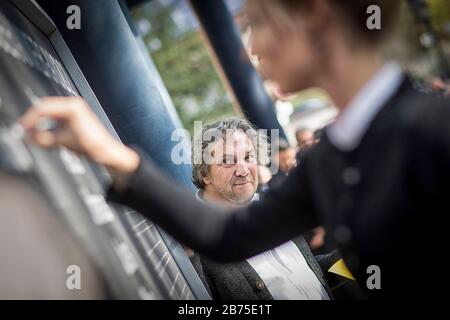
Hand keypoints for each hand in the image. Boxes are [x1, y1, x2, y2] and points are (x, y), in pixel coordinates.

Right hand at [20, 96, 139, 173]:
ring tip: (37, 135)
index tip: (23, 128)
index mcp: (72, 106)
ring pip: (51, 114)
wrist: (107, 151)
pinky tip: (48, 135)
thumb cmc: (93, 145)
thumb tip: (30, 136)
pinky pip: (57, 118)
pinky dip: (50, 126)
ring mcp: (76, 110)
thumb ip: (43, 138)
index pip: (43, 108)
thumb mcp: (62, 142)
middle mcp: (74, 105)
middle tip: (26, 132)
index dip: (30, 119)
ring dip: (42, 124)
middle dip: (35, 121)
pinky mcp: (76, 117)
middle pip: (45, 109)